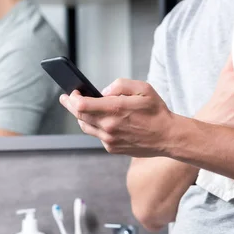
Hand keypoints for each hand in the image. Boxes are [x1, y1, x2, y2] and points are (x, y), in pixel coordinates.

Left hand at [60, 79, 174, 156]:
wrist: (168, 137)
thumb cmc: (157, 111)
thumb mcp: (143, 88)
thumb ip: (120, 85)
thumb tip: (103, 92)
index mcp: (116, 109)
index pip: (82, 105)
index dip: (73, 98)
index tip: (72, 92)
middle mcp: (109, 126)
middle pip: (79, 116)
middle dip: (70, 105)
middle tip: (65, 98)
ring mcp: (109, 139)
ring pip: (85, 127)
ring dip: (80, 117)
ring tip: (80, 108)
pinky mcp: (112, 148)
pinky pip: (97, 136)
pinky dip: (95, 127)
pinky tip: (100, 120)